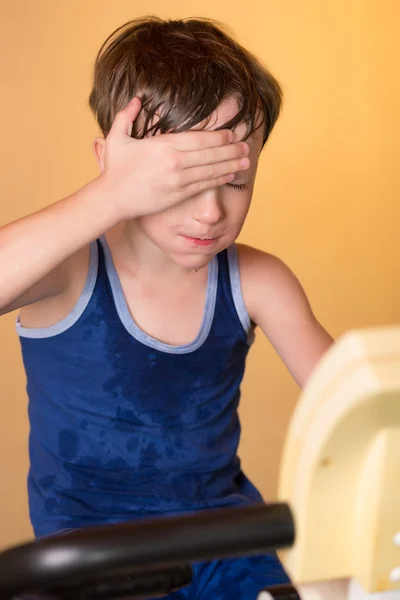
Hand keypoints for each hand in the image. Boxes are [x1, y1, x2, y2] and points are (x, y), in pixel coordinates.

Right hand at [99, 97, 249, 219]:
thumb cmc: (115, 168)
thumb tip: (136, 98)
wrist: (113, 198)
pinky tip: (230, 175)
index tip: (232, 134)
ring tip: (246, 161)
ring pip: (210, 171)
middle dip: (231, 150)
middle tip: (246, 146)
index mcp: (164, 146)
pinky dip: (219, 180)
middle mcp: (175, 163)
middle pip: (210, 155)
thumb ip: (126, 115)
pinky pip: (203, 186)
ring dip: (230, 165)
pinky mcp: (178, 195)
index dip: (219, 137)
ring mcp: (178, 181)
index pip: (199, 139)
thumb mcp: (116, 137)